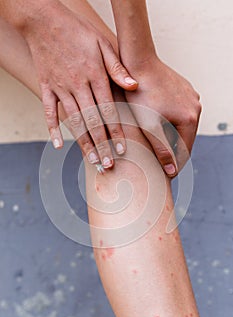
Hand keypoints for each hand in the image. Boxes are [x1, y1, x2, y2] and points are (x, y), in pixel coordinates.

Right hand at [22, 2, 137, 167]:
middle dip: (101, 145)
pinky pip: (48, 111)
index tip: (123, 150)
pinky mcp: (46, 87)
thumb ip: (118, 67)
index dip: (116, 131)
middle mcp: (78, 85)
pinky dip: (51, 128)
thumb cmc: (77, 31)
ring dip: (82, 142)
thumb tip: (134, 85)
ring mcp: (60, 88)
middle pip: (92, 121)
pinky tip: (56, 145)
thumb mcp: (103, 43)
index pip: (109, 110)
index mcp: (95, 76)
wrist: (44, 19)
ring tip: (91, 161)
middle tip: (108, 165)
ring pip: (73, 121)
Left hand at [125, 55, 201, 176]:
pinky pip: (179, 112)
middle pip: (185, 138)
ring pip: (182, 125)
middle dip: (173, 152)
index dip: (175, 166)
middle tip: (160, 165)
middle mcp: (195, 107)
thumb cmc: (141, 95)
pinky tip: (159, 126)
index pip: (185, 151)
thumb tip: (171, 171)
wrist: (138, 63)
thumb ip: (161, 150)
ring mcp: (191, 97)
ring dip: (172, 137)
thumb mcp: (149, 126)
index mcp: (190, 118)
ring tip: (159, 148)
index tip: (165, 176)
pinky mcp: (183, 90)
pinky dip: (170, 122)